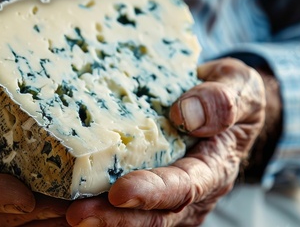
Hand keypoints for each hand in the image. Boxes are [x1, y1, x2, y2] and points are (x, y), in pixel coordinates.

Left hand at [66, 58, 273, 225]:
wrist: (225, 108)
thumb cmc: (230, 95)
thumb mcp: (239, 86)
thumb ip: (222, 99)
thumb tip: (187, 114)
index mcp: (213, 168)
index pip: (183, 188)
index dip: (152, 192)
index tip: (120, 192)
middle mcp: (191, 193)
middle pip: (153, 217)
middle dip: (114, 219)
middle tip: (76, 215)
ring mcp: (170, 198)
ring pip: (135, 219)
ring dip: (99, 220)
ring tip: (60, 213)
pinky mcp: (150, 193)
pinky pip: (123, 208)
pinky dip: (96, 208)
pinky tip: (60, 204)